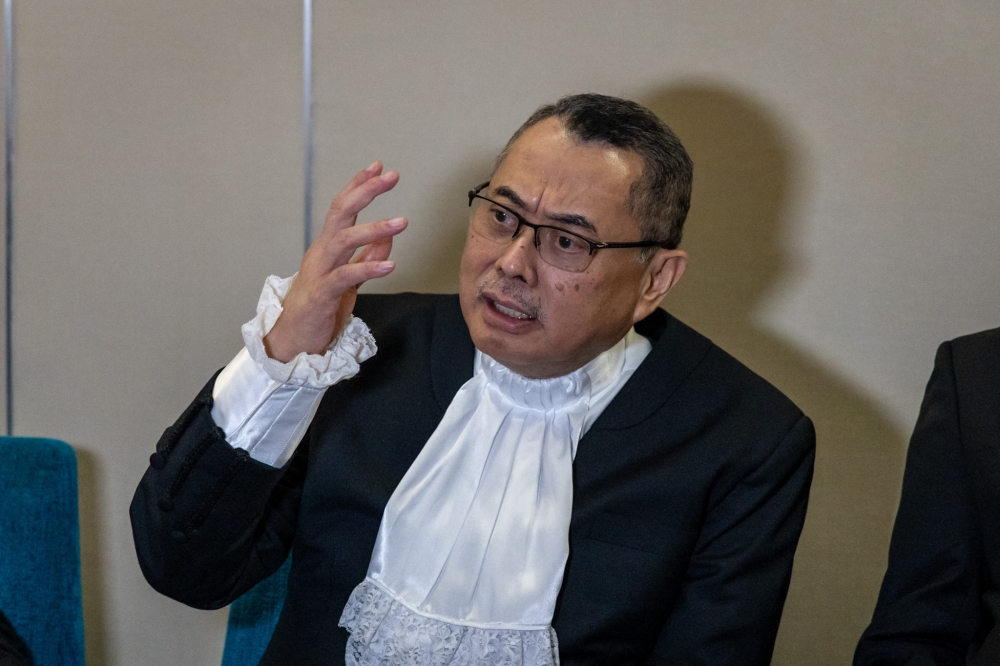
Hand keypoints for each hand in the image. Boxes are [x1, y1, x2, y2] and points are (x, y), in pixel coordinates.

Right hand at [264, 162, 406, 361]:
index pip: (343, 207)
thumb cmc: (320, 308)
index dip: (360, 185)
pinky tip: (390, 265)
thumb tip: (388, 237)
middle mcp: (322, 252)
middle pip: (341, 212)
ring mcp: (320, 271)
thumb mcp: (349, 279)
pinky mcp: (323, 294)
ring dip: (375, 228)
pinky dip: (369, 269)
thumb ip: (366, 256)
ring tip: (402, 222)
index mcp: (328, 246)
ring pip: (344, 240)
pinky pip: (346, 277)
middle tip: (391, 176)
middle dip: (366, 191)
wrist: (294, 339)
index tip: (379, 167)